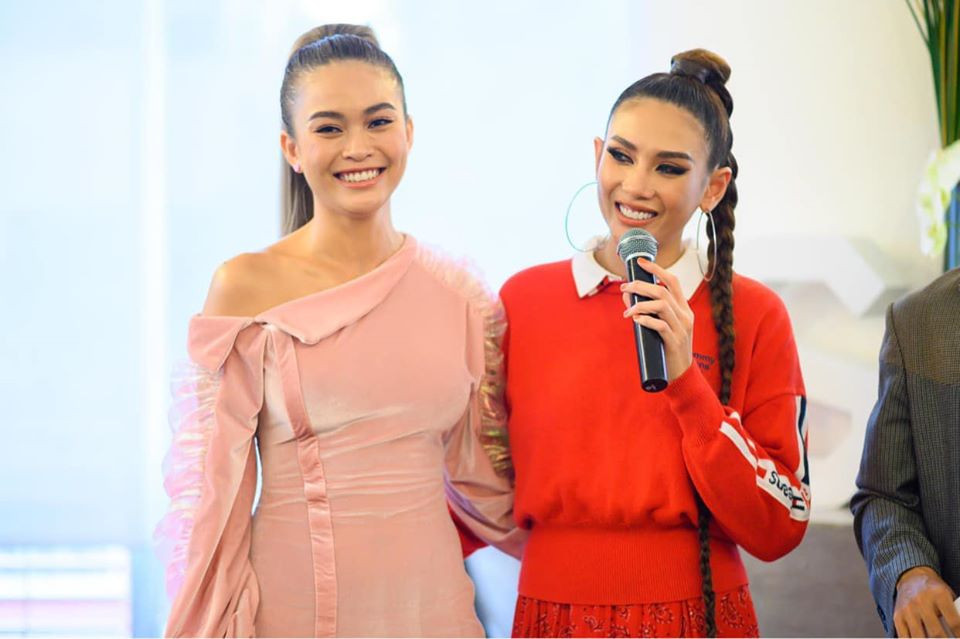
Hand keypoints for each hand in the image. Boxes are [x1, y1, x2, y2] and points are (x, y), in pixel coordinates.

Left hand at [620, 261, 693, 382]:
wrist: (681, 373)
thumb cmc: (667, 347)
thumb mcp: (659, 326)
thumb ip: (645, 310)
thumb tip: (626, 295)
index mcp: (683, 308)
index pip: (672, 281)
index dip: (657, 269)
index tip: (641, 262)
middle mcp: (685, 315)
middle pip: (662, 291)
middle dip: (641, 286)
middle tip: (624, 287)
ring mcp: (681, 328)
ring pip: (661, 305)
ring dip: (640, 304)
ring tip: (627, 311)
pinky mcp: (675, 341)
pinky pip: (660, 325)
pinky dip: (645, 320)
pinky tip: (635, 319)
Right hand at [894, 566, 959, 636]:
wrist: (911, 578)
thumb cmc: (933, 590)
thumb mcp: (947, 595)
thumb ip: (953, 612)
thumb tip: (955, 632)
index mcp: (939, 594)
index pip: (954, 622)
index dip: (959, 634)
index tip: (959, 638)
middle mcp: (922, 601)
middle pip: (936, 632)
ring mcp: (908, 609)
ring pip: (919, 637)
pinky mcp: (897, 616)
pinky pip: (904, 636)